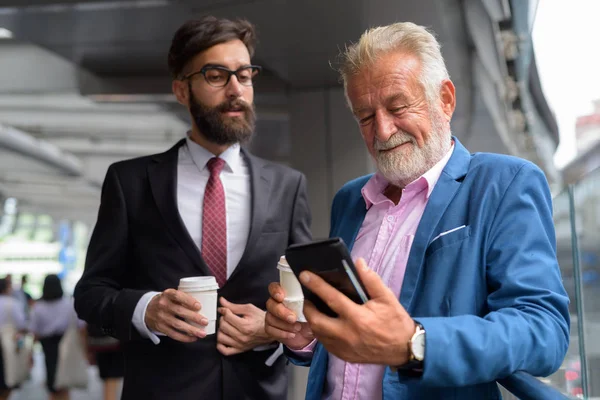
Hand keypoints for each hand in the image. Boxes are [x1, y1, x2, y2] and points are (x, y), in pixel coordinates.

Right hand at [145, 289, 207, 342]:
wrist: (147, 310)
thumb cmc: (166, 301)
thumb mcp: (171, 295)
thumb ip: (183, 297)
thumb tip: (204, 304)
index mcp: (167, 294)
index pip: (178, 296)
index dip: (188, 301)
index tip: (199, 306)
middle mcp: (163, 305)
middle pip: (180, 312)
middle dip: (194, 317)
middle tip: (205, 321)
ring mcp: (161, 317)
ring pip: (178, 325)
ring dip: (191, 330)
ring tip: (202, 333)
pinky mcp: (161, 328)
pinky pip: (173, 334)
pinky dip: (184, 337)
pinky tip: (193, 338)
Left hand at [216, 297, 272, 355]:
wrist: (269, 331)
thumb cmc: (260, 319)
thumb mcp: (249, 309)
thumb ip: (234, 306)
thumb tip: (222, 302)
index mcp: (245, 326)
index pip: (227, 316)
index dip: (225, 310)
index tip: (227, 310)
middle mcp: (241, 337)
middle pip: (223, 326)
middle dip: (223, 319)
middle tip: (227, 317)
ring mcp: (240, 345)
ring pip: (221, 338)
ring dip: (221, 330)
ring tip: (226, 326)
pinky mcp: (239, 350)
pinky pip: (225, 351)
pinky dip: (220, 345)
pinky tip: (224, 337)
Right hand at [265, 282, 313, 349]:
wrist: (308, 336)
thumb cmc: (309, 319)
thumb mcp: (311, 311)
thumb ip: (305, 305)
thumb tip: (303, 303)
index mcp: (285, 295)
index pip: (274, 287)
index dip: (275, 290)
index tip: (281, 297)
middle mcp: (276, 304)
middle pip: (270, 303)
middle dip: (281, 311)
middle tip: (293, 318)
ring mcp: (272, 316)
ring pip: (269, 318)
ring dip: (284, 324)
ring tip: (297, 328)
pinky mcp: (270, 328)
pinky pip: (269, 329)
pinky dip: (281, 333)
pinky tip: (292, 334)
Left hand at [301, 258, 415, 365]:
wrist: (403, 349)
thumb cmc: (395, 321)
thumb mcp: (387, 298)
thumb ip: (371, 280)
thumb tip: (359, 263)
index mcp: (358, 318)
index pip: (331, 298)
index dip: (316, 285)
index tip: (305, 275)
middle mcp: (347, 334)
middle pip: (316, 320)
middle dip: (308, 306)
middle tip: (309, 297)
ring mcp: (344, 347)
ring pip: (318, 333)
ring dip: (313, 320)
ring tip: (315, 308)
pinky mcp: (343, 355)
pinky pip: (325, 343)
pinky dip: (321, 332)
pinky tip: (325, 323)